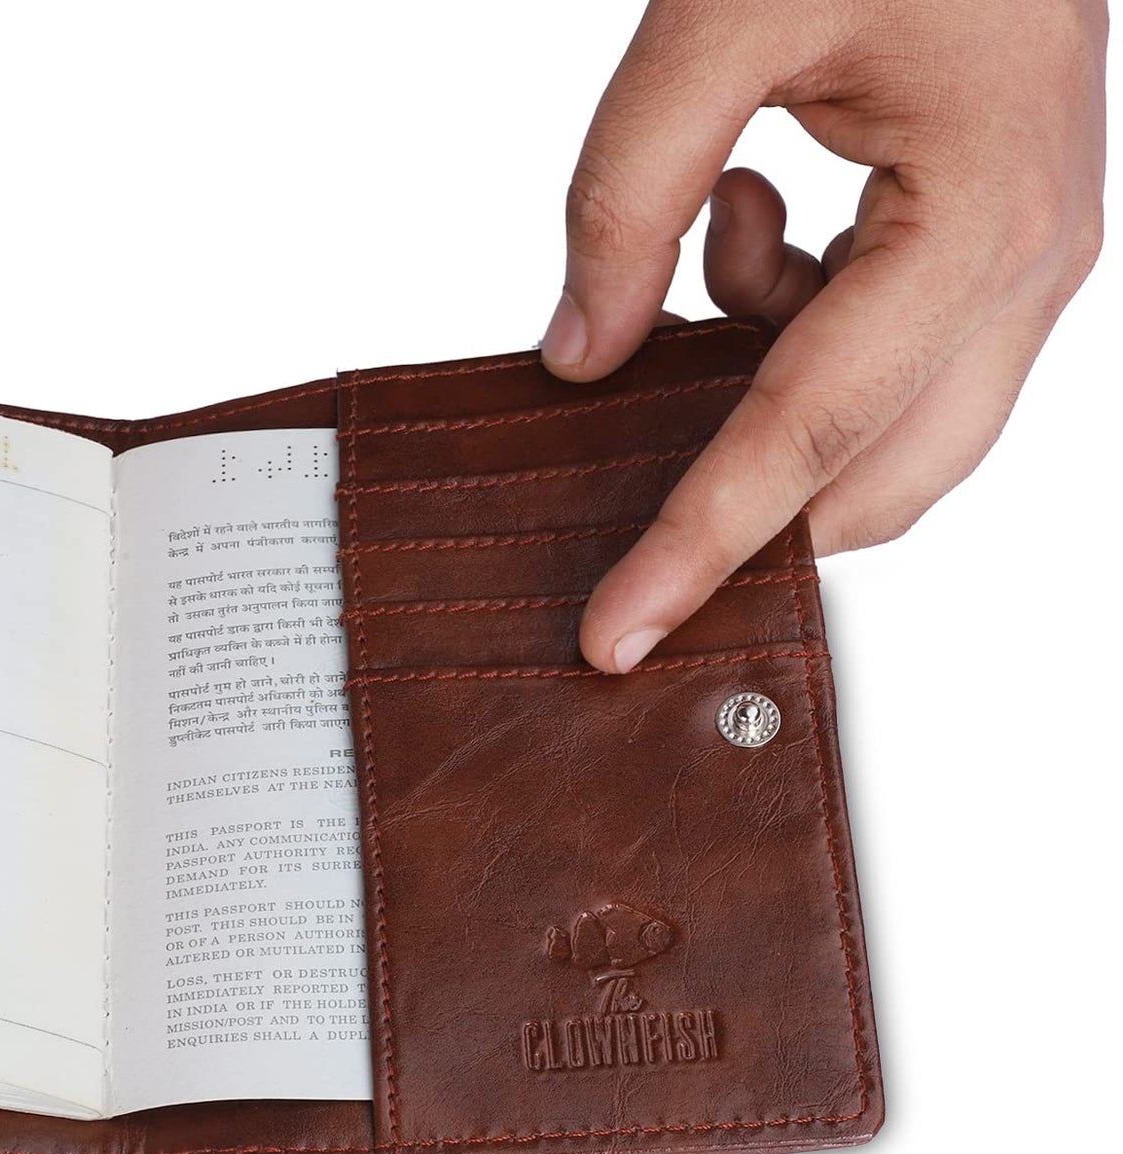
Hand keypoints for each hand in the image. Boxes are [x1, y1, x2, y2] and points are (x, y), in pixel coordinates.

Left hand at [543, 0, 1106, 672]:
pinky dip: (786, 336)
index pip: (806, 437)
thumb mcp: (721, 12)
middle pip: (874, 484)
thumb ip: (629, 194)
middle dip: (747, 521)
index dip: (697, 546)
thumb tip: (580, 359)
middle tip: (616, 526)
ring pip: (884, 439)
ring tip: (709, 261)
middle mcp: (1029, 266)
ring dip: (764, 402)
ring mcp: (1025, 263)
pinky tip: (748, 224)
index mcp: (982, 220)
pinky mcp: (989, 249)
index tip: (612, 635)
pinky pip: (881, 364)